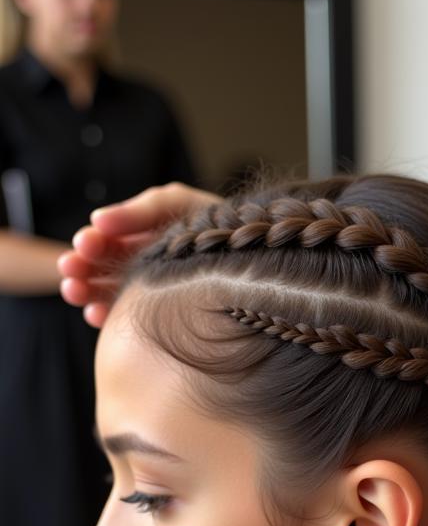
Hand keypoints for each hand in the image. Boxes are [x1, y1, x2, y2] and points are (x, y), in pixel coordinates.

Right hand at [58, 182, 220, 326]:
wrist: (258, 257)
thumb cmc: (220, 226)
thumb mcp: (179, 205)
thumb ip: (141, 210)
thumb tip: (97, 219)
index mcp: (142, 237)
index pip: (108, 239)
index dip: (92, 241)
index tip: (84, 244)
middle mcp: (143, 265)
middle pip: (101, 268)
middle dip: (81, 267)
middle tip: (72, 269)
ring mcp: (150, 293)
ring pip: (108, 294)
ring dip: (86, 292)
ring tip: (75, 292)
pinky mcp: (160, 318)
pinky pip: (128, 320)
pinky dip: (108, 317)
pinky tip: (98, 315)